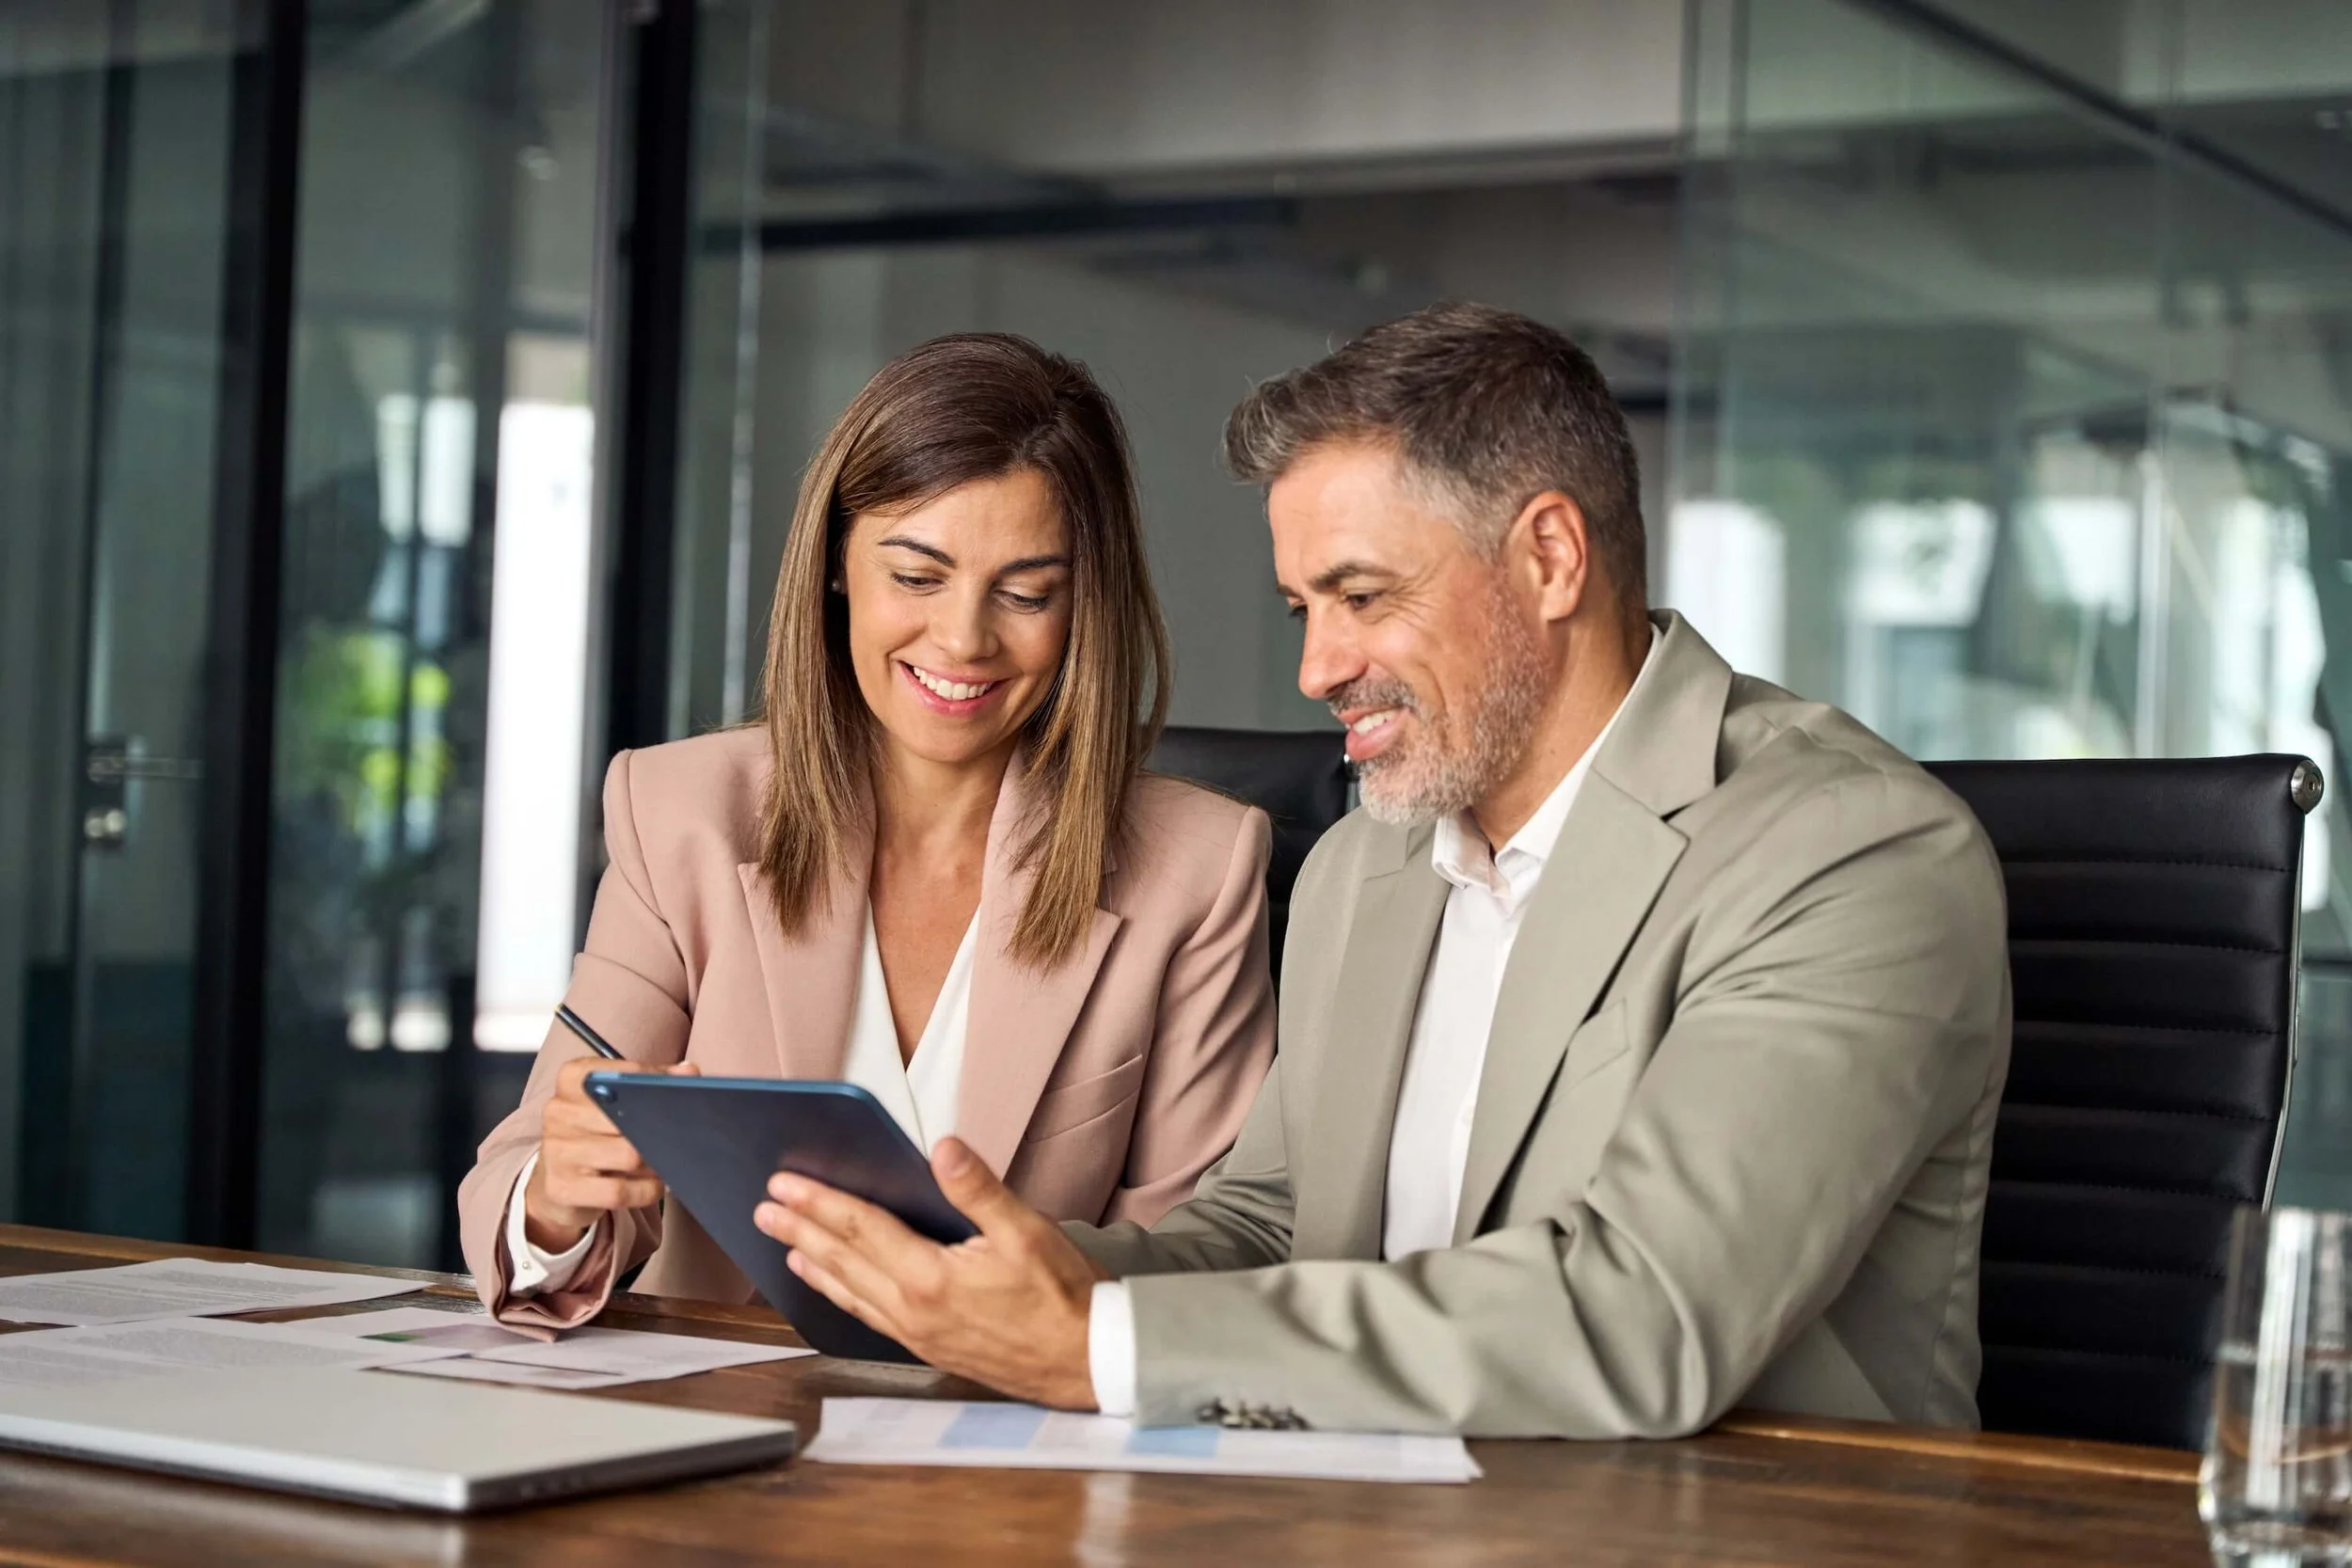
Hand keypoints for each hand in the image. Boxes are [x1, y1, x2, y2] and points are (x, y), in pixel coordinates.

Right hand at [523, 1056, 698, 1251]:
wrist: (559, 1184)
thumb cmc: (597, 1135)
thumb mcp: (619, 1104)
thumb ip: (654, 1082)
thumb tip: (689, 1072)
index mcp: (573, 1079)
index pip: (622, 1073)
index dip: (653, 1084)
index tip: (673, 1094)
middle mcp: (558, 1111)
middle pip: (629, 1118)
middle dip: (656, 1133)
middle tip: (668, 1140)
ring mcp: (556, 1151)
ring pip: (628, 1156)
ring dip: (652, 1164)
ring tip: (657, 1164)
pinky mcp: (561, 1188)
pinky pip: (618, 1191)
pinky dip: (644, 1190)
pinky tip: (650, 1186)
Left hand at [753, 1137, 1109, 1408]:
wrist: (1088, 1361)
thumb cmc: (1065, 1296)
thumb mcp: (1028, 1231)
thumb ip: (979, 1190)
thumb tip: (943, 1148)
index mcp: (932, 1278)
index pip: (861, 1229)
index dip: (819, 1203)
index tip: (784, 1184)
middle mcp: (914, 1310)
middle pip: (844, 1261)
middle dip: (801, 1231)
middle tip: (764, 1208)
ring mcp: (918, 1334)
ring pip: (850, 1293)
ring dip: (813, 1264)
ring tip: (783, 1245)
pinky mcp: (929, 1347)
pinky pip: (869, 1317)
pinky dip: (841, 1296)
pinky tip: (832, 1286)